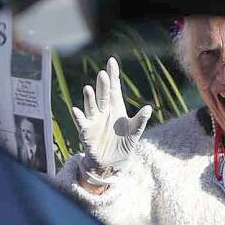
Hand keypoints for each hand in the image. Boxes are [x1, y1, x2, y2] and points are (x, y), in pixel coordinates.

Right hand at [71, 57, 151, 184]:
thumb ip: (140, 121)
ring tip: (89, 89)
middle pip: (103, 94)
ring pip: (92, 106)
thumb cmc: (123, 144)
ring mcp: (94, 120)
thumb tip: (148, 108)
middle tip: (103, 74)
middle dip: (103, 85)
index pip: (114, 88)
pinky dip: (78, 116)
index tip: (112, 61)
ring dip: (90, 98)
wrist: (112, 162)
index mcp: (116, 107)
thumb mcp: (135, 133)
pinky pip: (81, 122)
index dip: (113, 75)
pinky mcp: (86, 131)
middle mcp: (104, 111)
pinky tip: (76, 110)